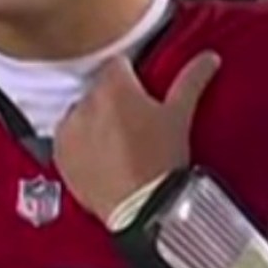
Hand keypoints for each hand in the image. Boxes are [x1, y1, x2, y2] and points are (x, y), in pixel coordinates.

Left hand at [52, 50, 219, 223]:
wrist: (141, 208)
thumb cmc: (161, 162)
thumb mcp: (180, 117)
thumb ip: (191, 81)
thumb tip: (208, 58)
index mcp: (114, 87)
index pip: (118, 64)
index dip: (132, 78)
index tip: (141, 93)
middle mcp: (85, 103)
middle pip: (99, 90)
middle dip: (114, 101)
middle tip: (134, 124)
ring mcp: (69, 130)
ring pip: (82, 114)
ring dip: (94, 122)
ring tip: (118, 145)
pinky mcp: (59, 155)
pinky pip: (68, 140)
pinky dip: (80, 145)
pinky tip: (101, 159)